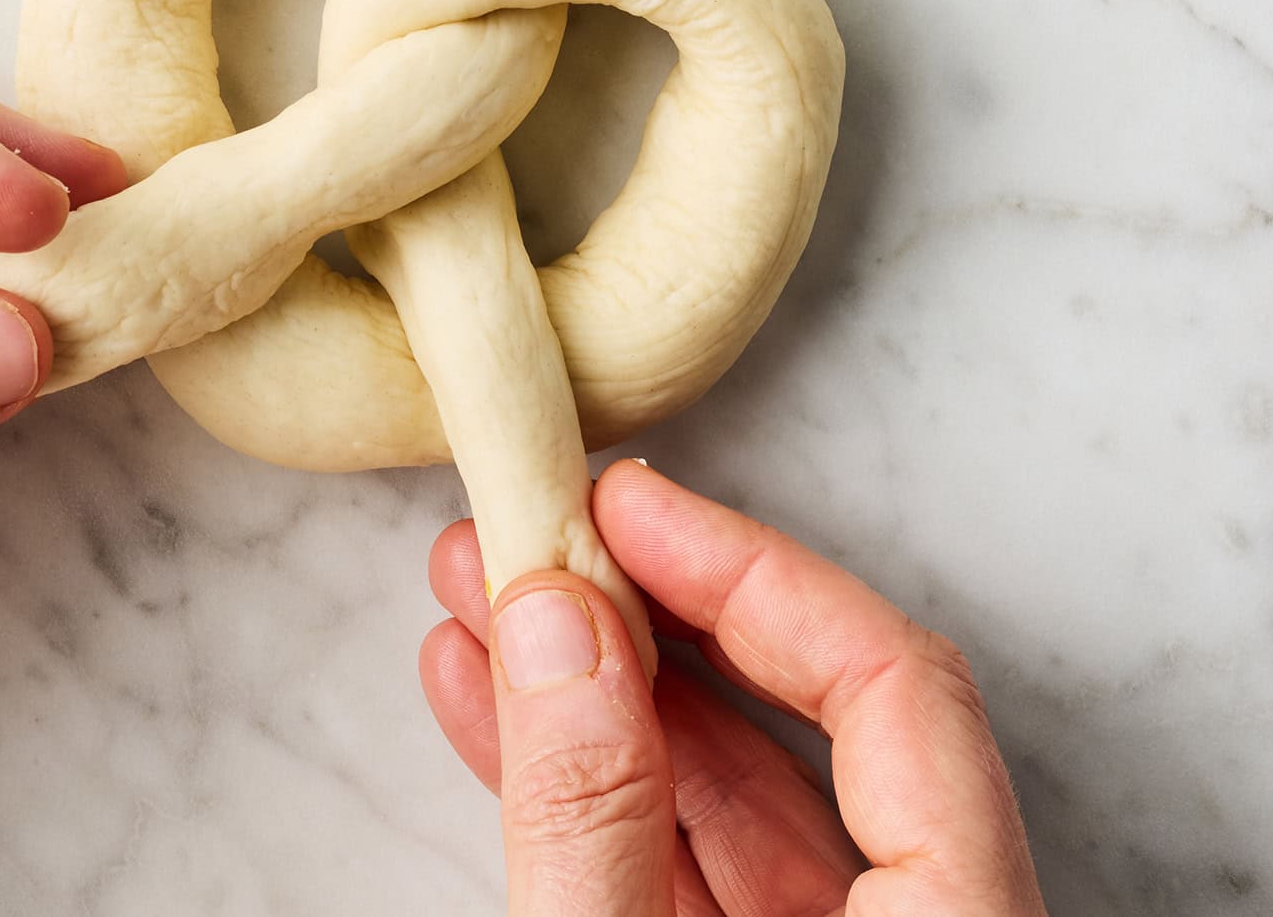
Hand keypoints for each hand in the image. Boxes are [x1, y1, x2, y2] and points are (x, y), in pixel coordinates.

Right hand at [421, 460, 1047, 914]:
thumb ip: (597, 821)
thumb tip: (555, 617)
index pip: (895, 685)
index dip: (751, 571)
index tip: (623, 510)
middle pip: (808, 719)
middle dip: (651, 613)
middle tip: (539, 532)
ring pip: (727, 793)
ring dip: (592, 689)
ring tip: (480, 604)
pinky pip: (674, 865)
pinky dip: (579, 788)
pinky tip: (490, 710)